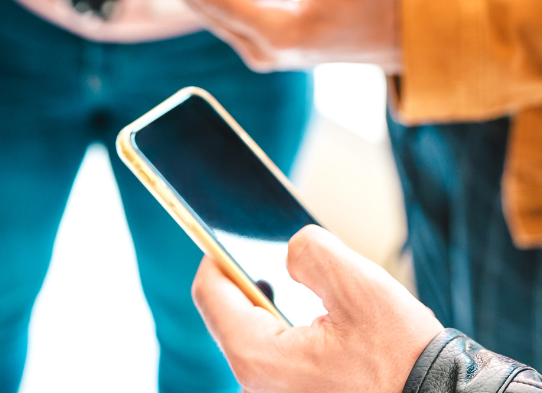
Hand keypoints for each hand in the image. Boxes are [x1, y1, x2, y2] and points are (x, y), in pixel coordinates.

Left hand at [191, 225, 442, 392]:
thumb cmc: (404, 358)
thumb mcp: (360, 287)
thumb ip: (310, 252)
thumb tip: (287, 251)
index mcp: (258, 358)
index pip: (209, 293)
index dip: (217, 256)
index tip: (229, 236)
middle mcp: (255, 384)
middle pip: (229, 314)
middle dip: (254, 280)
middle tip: (284, 261)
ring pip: (254, 334)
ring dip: (275, 306)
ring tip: (310, 292)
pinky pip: (274, 355)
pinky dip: (289, 331)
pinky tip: (319, 321)